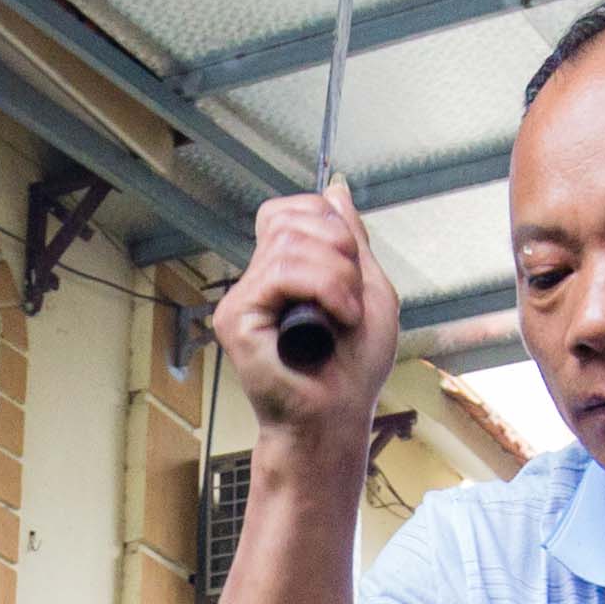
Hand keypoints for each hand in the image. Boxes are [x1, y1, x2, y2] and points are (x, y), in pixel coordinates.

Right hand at [218, 180, 397, 439]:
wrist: (336, 416)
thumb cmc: (352, 368)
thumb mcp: (367, 288)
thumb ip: (351, 238)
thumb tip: (336, 188)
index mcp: (285, 269)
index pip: (292, 210)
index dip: (329, 223)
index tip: (353, 266)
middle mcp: (259, 278)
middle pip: (292, 218)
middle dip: (340, 249)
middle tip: (352, 297)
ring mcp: (244, 297)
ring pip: (291, 243)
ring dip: (338, 276)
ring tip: (346, 315)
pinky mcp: (236, 317)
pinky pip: (281, 272)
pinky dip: (323, 289)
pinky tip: (338, 318)